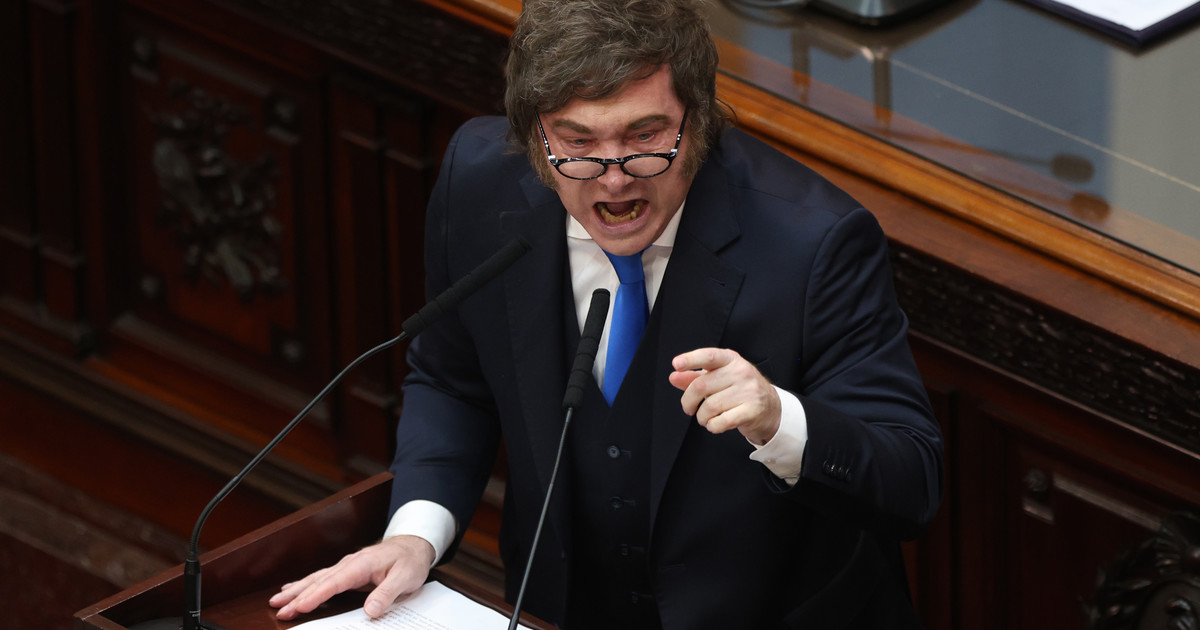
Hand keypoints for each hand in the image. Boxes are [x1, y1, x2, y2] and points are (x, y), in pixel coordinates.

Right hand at [269, 535, 434, 619]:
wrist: (414, 545)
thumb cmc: (410, 561)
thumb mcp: (406, 578)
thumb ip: (387, 594)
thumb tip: (370, 611)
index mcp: (362, 564)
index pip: (334, 582)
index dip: (316, 596)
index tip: (300, 607)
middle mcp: (350, 563)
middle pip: (319, 581)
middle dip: (298, 596)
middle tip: (278, 609)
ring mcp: (347, 566)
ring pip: (317, 578)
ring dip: (297, 590)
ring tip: (277, 601)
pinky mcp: (348, 570)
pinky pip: (323, 578)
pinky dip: (306, 585)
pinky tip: (293, 589)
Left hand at [669, 348, 781, 445]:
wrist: (771, 408)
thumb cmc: (739, 391)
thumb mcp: (719, 379)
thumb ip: (695, 377)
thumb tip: (674, 377)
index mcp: (731, 360)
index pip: (709, 356)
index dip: (691, 359)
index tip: (676, 364)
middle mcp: (741, 372)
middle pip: (701, 386)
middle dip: (688, 401)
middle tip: (689, 408)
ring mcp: (749, 391)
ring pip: (710, 406)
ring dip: (701, 417)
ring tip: (705, 417)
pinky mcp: (752, 410)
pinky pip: (722, 421)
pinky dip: (712, 426)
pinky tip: (715, 424)